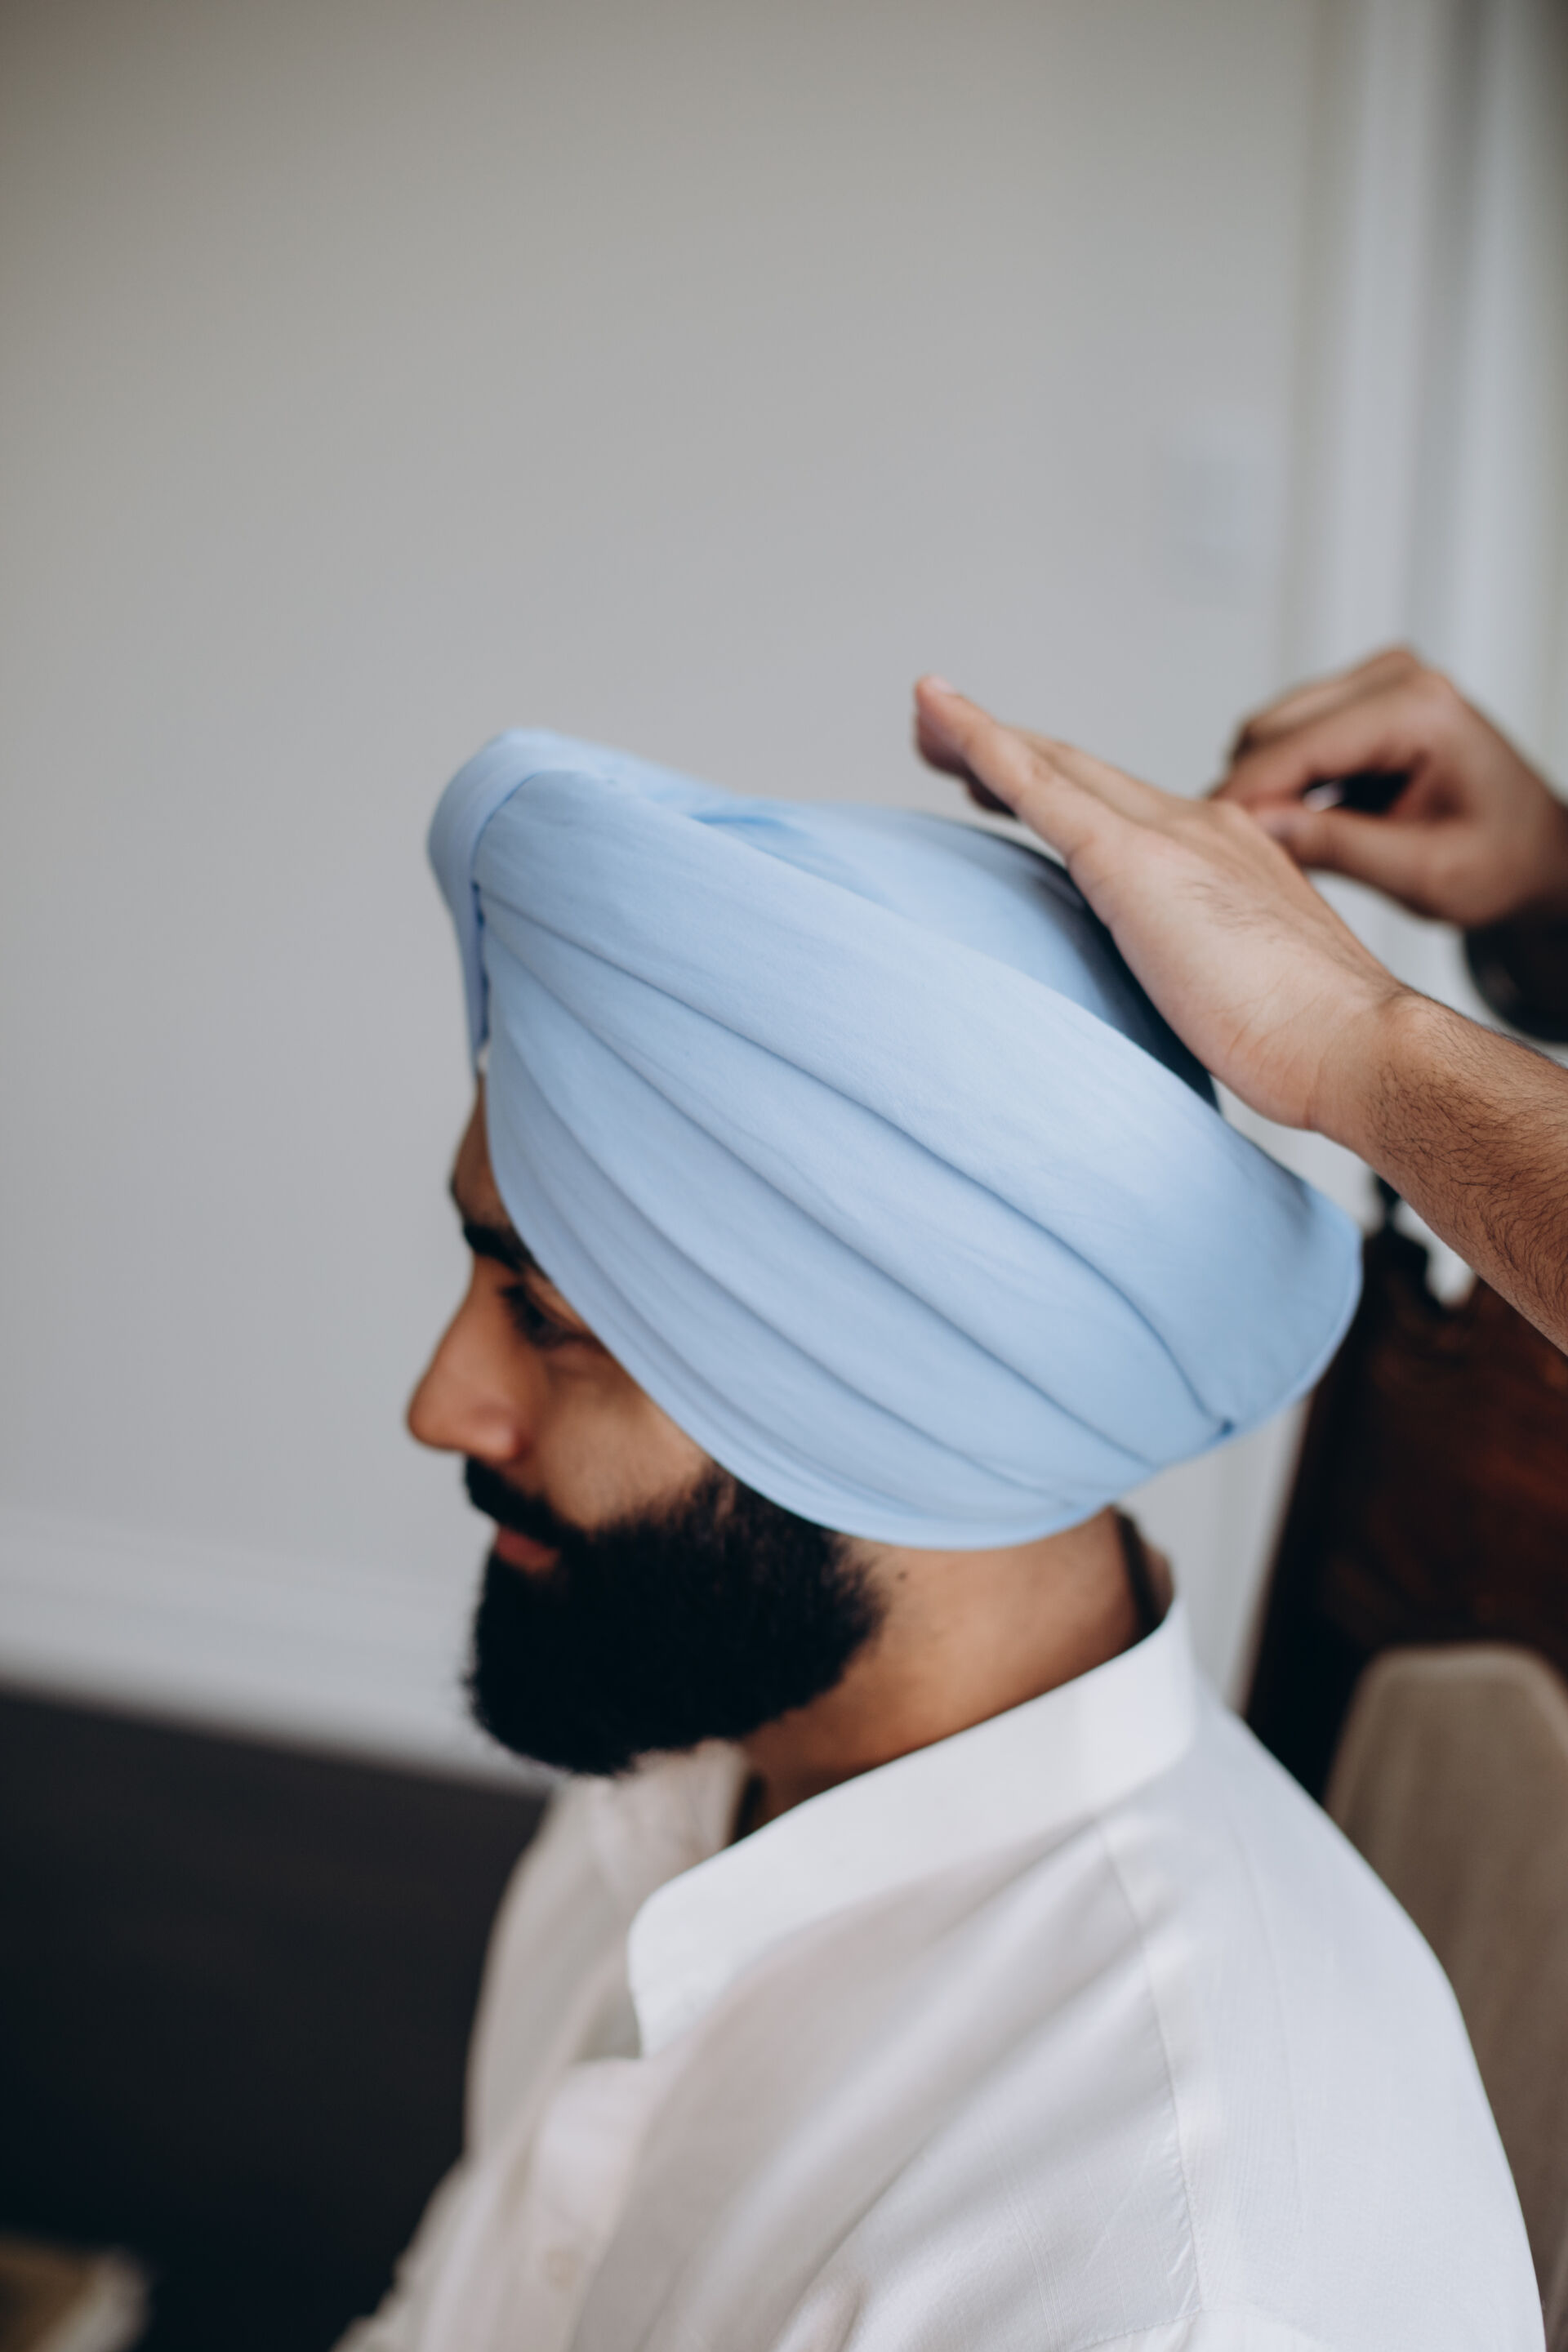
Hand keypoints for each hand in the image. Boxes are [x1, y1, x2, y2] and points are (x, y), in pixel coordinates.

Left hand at [912, 677, 1407, 1139]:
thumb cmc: (1308, 1043)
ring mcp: (1167, 835)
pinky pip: (1037, 786)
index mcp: (1222, 855)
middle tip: (942, 740)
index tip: (1005, 787)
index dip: (1059, 788)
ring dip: (980, 741)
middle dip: (1008, 751)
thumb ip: (1194, 972)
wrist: (1354, 1043)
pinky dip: (982, 743)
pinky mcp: (1133, 860)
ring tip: (924, 725)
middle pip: (1079, 772)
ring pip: (1053, 766)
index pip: (1121, 809)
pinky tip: (937, 715)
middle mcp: (1197, 826)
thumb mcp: (1237, 992)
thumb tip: (1160, 1000)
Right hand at [1215, 647, 1567, 927]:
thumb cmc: (1500, 862)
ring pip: (1270, 729)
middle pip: (1271, 728)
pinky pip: (1290, 732)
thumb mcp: (1422, 872)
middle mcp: (1398, 678)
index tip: (1197, 845)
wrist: (1535, 851)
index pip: (1298, 747)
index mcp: (1420, 710)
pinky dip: (1279, 778)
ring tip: (1264, 846)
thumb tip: (1253, 829)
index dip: (1241, 797)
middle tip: (1226, 859)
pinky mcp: (1363, 698)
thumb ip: (1337, 846)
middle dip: (1244, 792)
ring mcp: (1378, 681)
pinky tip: (1289, 824)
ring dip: (1259, 786)